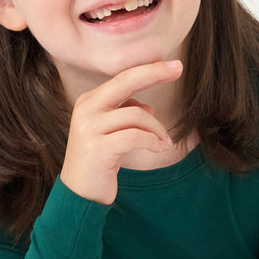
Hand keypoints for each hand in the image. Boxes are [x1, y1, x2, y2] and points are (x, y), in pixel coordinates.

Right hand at [60, 60, 182, 204]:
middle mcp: (86, 109)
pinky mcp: (97, 148)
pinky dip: (152, 141)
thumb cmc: (99, 161)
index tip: (174, 65)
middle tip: (179, 68)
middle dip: (154, 73)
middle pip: (126, 81)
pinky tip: (160, 149)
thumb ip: (124, 115)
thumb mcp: (112, 133)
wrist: (79, 193)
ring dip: (157, 129)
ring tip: (165, 142)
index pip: (123, 78)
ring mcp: (89, 127)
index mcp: (89, 101)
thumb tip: (148, 107)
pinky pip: (134, 137)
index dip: (149, 69)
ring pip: (136, 114)